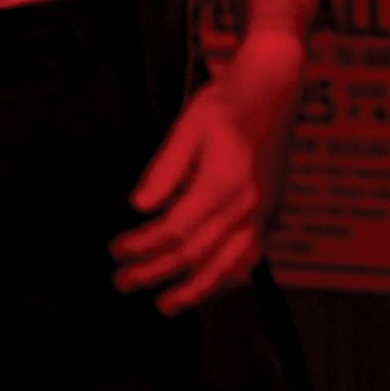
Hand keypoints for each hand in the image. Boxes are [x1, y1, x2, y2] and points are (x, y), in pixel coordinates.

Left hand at [109, 31, 303, 316]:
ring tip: (165, 304)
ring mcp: (262, 210)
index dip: (141, 245)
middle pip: (194, 252)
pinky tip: (211, 282)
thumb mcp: (189, 125)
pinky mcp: (269, 208)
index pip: (173, 229)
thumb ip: (165, 168)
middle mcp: (245, 205)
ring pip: (226, 264)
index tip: (115, 251)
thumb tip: (140, 207)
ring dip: (194, 288)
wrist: (274, 86)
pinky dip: (227, 274)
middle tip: (122, 282)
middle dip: (155, 272)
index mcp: (223, 183)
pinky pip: (248, 253)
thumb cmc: (227, 100)